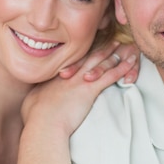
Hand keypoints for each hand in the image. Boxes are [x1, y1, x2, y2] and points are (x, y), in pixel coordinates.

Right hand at [22, 42, 136, 136]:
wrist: (43, 123)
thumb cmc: (35, 116)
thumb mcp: (32, 101)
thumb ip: (37, 96)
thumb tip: (35, 97)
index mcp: (56, 77)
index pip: (73, 62)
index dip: (83, 54)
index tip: (89, 49)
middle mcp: (70, 75)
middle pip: (87, 57)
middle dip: (100, 48)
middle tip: (110, 41)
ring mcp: (80, 80)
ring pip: (100, 62)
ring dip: (113, 54)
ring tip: (122, 46)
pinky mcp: (89, 90)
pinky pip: (110, 76)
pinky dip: (122, 68)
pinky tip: (131, 63)